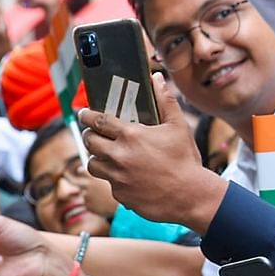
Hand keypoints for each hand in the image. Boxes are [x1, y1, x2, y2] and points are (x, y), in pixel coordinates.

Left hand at [80, 74, 227, 231]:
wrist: (190, 196)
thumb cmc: (185, 160)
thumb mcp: (178, 126)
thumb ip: (165, 100)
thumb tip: (157, 79)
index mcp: (130, 135)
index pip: (97, 120)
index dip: (87, 115)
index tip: (84, 113)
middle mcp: (118, 156)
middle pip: (90, 141)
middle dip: (90, 135)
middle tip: (95, 133)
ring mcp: (117, 178)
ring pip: (93, 164)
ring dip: (98, 157)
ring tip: (107, 155)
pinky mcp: (120, 195)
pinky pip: (109, 183)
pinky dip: (115, 178)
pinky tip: (128, 175)